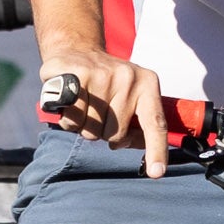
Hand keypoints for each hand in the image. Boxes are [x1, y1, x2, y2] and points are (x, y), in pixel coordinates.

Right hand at [34, 39, 169, 174]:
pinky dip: (67, 119)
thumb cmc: (108, 84)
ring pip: (90, 130)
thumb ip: (139, 125)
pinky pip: (71, 118)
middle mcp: (128, 77)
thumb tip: (143, 154)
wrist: (77, 50)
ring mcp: (103, 74)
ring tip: (83, 106)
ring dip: (83, 126)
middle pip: (114, 134)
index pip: (155, 122)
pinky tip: (70, 103)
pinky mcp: (77, 74)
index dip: (156, 150)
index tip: (156, 173)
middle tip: (98, 114)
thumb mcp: (132, 97)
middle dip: (102, 133)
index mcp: (148, 84)